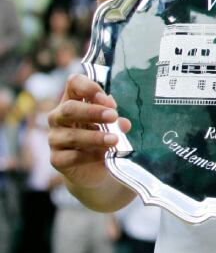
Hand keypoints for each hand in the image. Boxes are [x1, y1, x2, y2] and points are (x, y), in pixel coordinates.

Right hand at [48, 74, 130, 190]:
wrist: (96, 168)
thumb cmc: (103, 137)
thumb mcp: (112, 124)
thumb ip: (115, 120)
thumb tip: (123, 123)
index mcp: (73, 100)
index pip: (73, 83)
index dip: (88, 87)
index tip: (107, 99)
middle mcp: (59, 117)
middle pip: (69, 108)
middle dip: (93, 112)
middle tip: (113, 116)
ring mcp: (55, 138)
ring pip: (72, 135)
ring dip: (95, 137)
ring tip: (114, 140)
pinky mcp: (56, 159)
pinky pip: (72, 156)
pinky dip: (90, 155)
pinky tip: (103, 155)